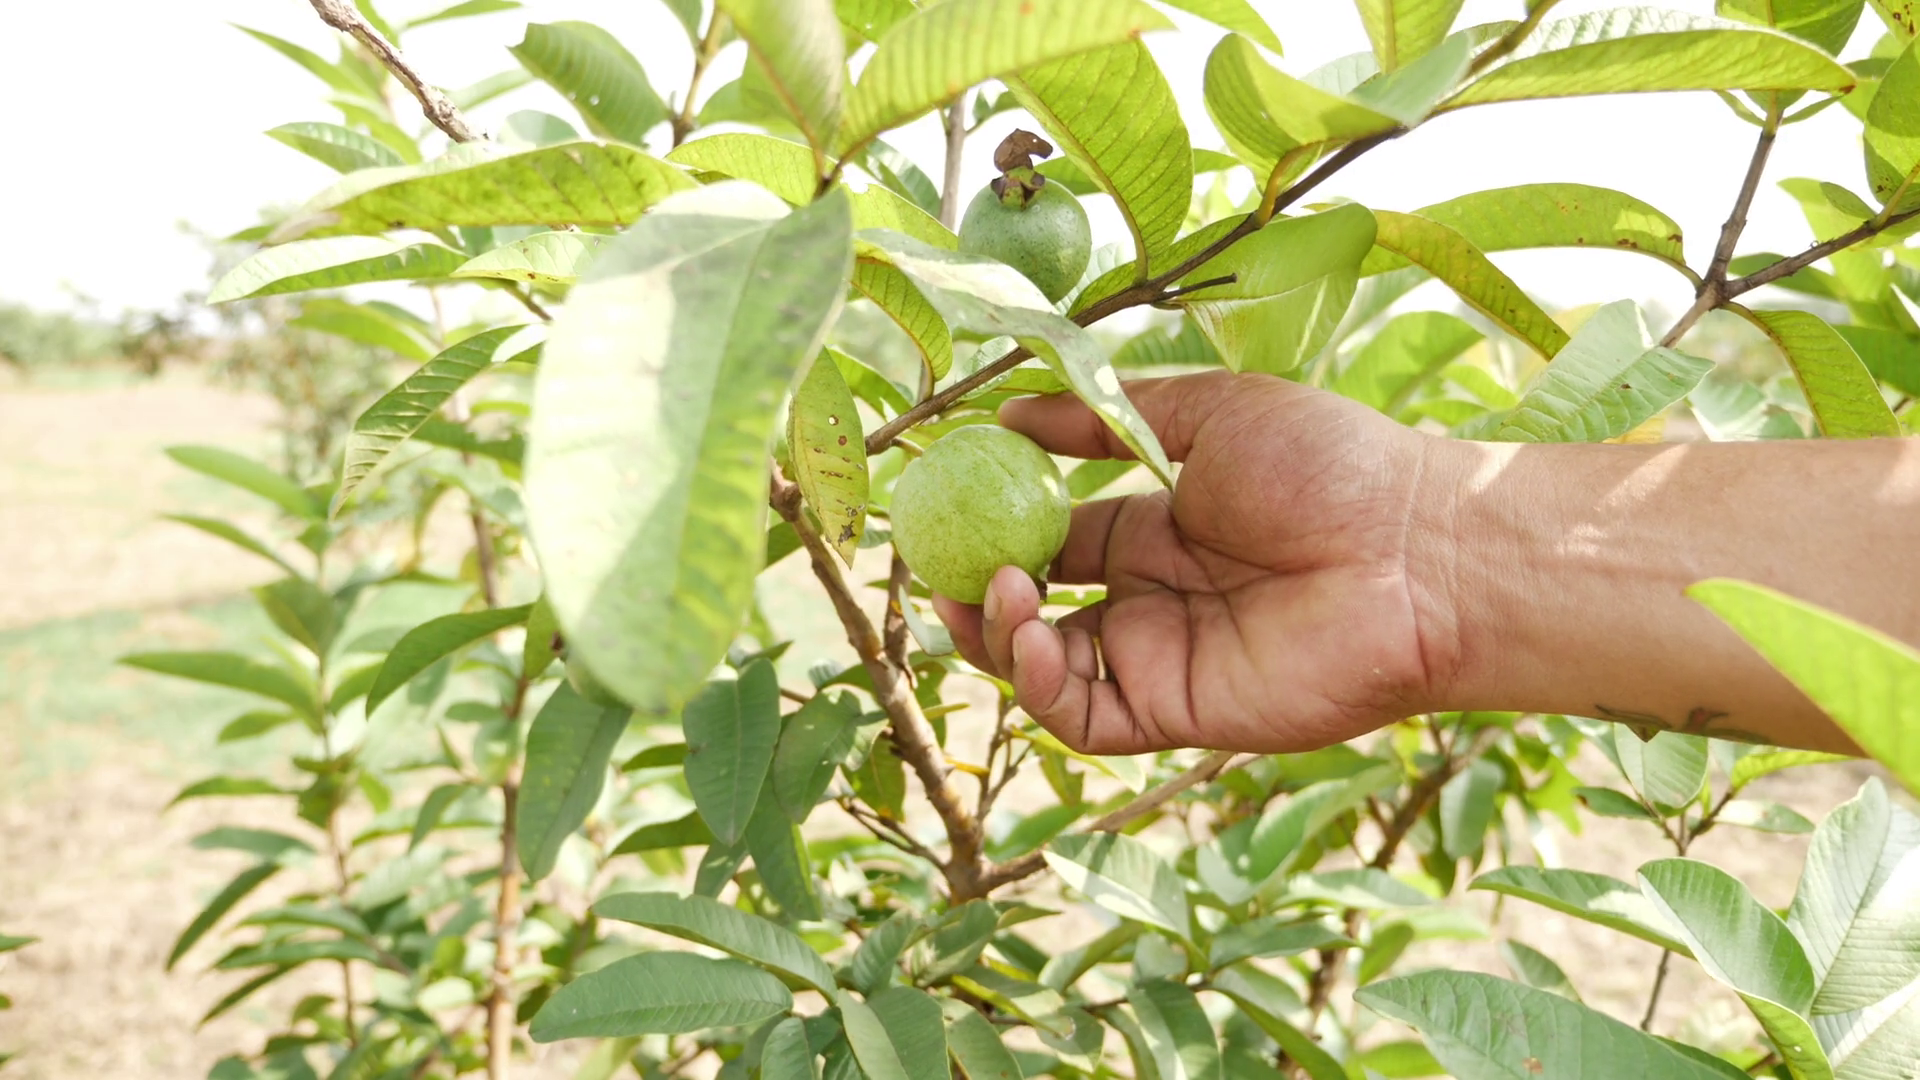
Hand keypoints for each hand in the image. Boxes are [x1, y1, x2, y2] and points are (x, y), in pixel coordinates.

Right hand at [933, 371, 1457, 754]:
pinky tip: (1030, 635)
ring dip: (1000, 635)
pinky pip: (1088, 716)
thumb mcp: (1206, 414)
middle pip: (1036, 610)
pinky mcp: (1181, 712)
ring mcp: (1164, 657)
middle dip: (977, 592)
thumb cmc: (1330, 464)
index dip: (994, 526)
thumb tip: (1008, 411)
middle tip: (937, 568)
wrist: (1421, 548)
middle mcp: (1152, 597)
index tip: (940, 501)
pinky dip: (1041, 686)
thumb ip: (1104, 418)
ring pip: (1048, 669)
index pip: (1052, 536)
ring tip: (996, 591)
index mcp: (1158, 527)